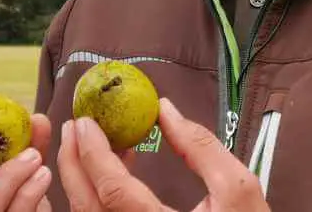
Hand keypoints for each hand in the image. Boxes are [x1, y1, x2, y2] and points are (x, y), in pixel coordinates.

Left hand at [57, 98, 269, 210]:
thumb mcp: (238, 188)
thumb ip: (200, 147)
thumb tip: (164, 110)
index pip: (113, 191)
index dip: (93, 153)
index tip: (85, 120)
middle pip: (87, 207)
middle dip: (73, 163)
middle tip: (74, 126)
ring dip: (81, 179)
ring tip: (89, 141)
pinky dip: (98, 194)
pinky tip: (114, 168)